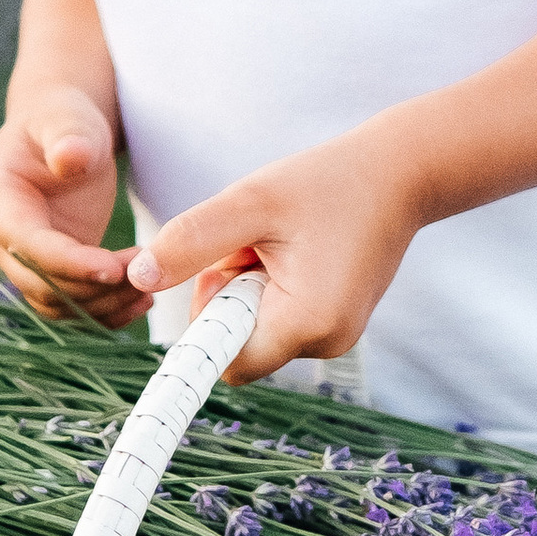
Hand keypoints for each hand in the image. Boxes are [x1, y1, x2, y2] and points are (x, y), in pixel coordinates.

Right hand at [0, 86, 149, 327]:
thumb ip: (68, 137)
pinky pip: (71, 304)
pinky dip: (103, 310)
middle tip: (144, 277)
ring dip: (101, 306)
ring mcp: (22, 258)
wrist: (64, 134)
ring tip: (148, 290)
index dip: (68, 262)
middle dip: (91, 289)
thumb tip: (69, 159)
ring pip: (55, 303)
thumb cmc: (64, 120)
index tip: (115, 268)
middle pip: (37, 283)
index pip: (25, 244)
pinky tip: (140, 301)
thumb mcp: (68, 120)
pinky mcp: (50, 271)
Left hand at [126, 128, 420, 384]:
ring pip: (256, 329)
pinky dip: (271, 287)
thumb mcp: (249, 203)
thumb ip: (191, 242)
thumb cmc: (327, 182)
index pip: (226, 362)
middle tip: (249, 244)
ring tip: (278, 242)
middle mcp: (327, 342)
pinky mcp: (336, 323)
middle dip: (228, 295)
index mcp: (308, 321)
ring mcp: (336, 337)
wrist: (400, 173)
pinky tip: (295, 250)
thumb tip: (137, 277)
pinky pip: (279, 318)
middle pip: (238, 343)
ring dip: (248, 288)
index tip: (192, 313)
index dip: (202, 332)